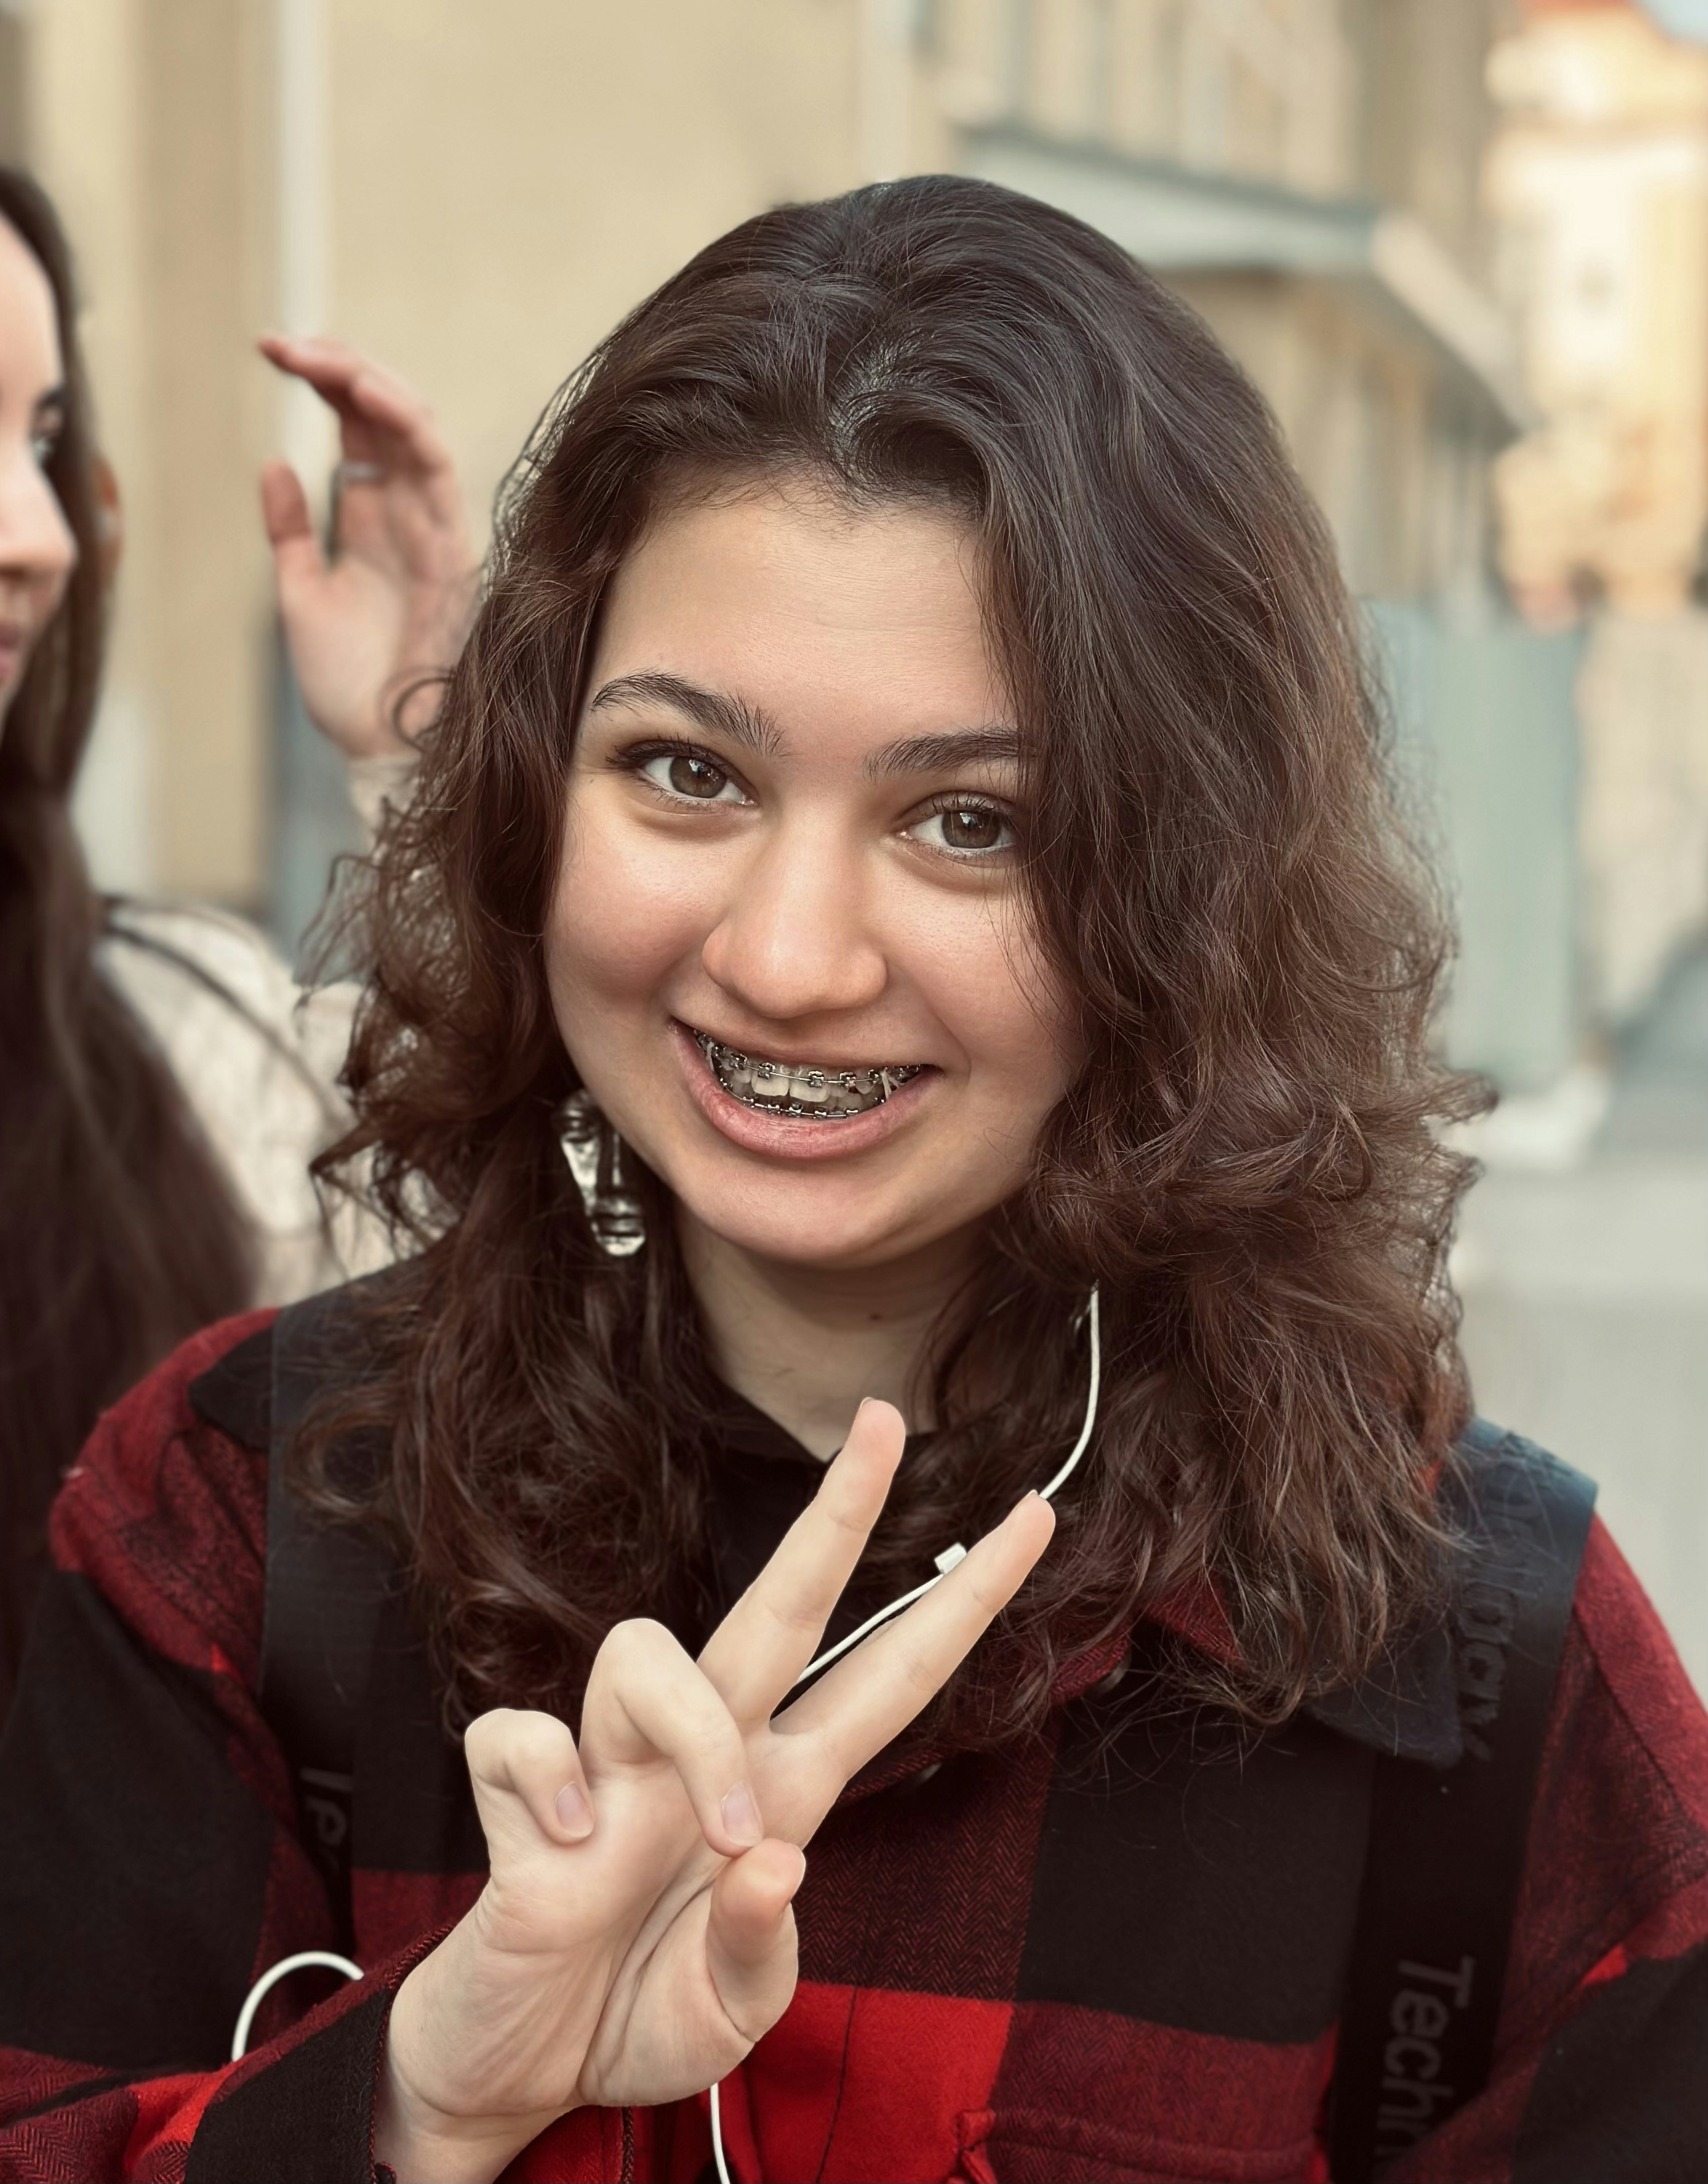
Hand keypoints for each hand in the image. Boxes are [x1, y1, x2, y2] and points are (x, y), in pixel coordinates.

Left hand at [259, 335, 475, 759]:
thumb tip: (274, 463)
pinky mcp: (448, 553)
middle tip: (288, 343)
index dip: (323, 382)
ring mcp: (432, 531)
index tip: (272, 350)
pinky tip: (365, 394)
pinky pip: (437, 475)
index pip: (357, 429)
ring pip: (419, 433)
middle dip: (342, 367)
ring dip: (374, 385)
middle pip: (388, 417)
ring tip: (326, 356)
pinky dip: (405, 427)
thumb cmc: (350, 683)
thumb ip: (291, 531)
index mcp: (374, 522)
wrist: (379, 745)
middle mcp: (408, 517)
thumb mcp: (301, 594)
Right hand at [375, 1400, 1054, 2182]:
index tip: (1035, 1517)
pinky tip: (568, 1852)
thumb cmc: (636, 2016)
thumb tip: (773, 1854)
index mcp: (783, 1793)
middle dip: (837, 1510)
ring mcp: (611, 1764)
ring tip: (711, 1839)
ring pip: (645, 1648)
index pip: (889, 1675)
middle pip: (780, 1602)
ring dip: (695, 1739)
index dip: (965, 1599)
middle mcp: (705, 1755)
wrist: (518, 2067)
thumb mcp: (729, 2015)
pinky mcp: (521, 1795)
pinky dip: (550, 1788)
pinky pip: (525, 1734)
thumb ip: (762, 1948)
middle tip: (885, 1419)